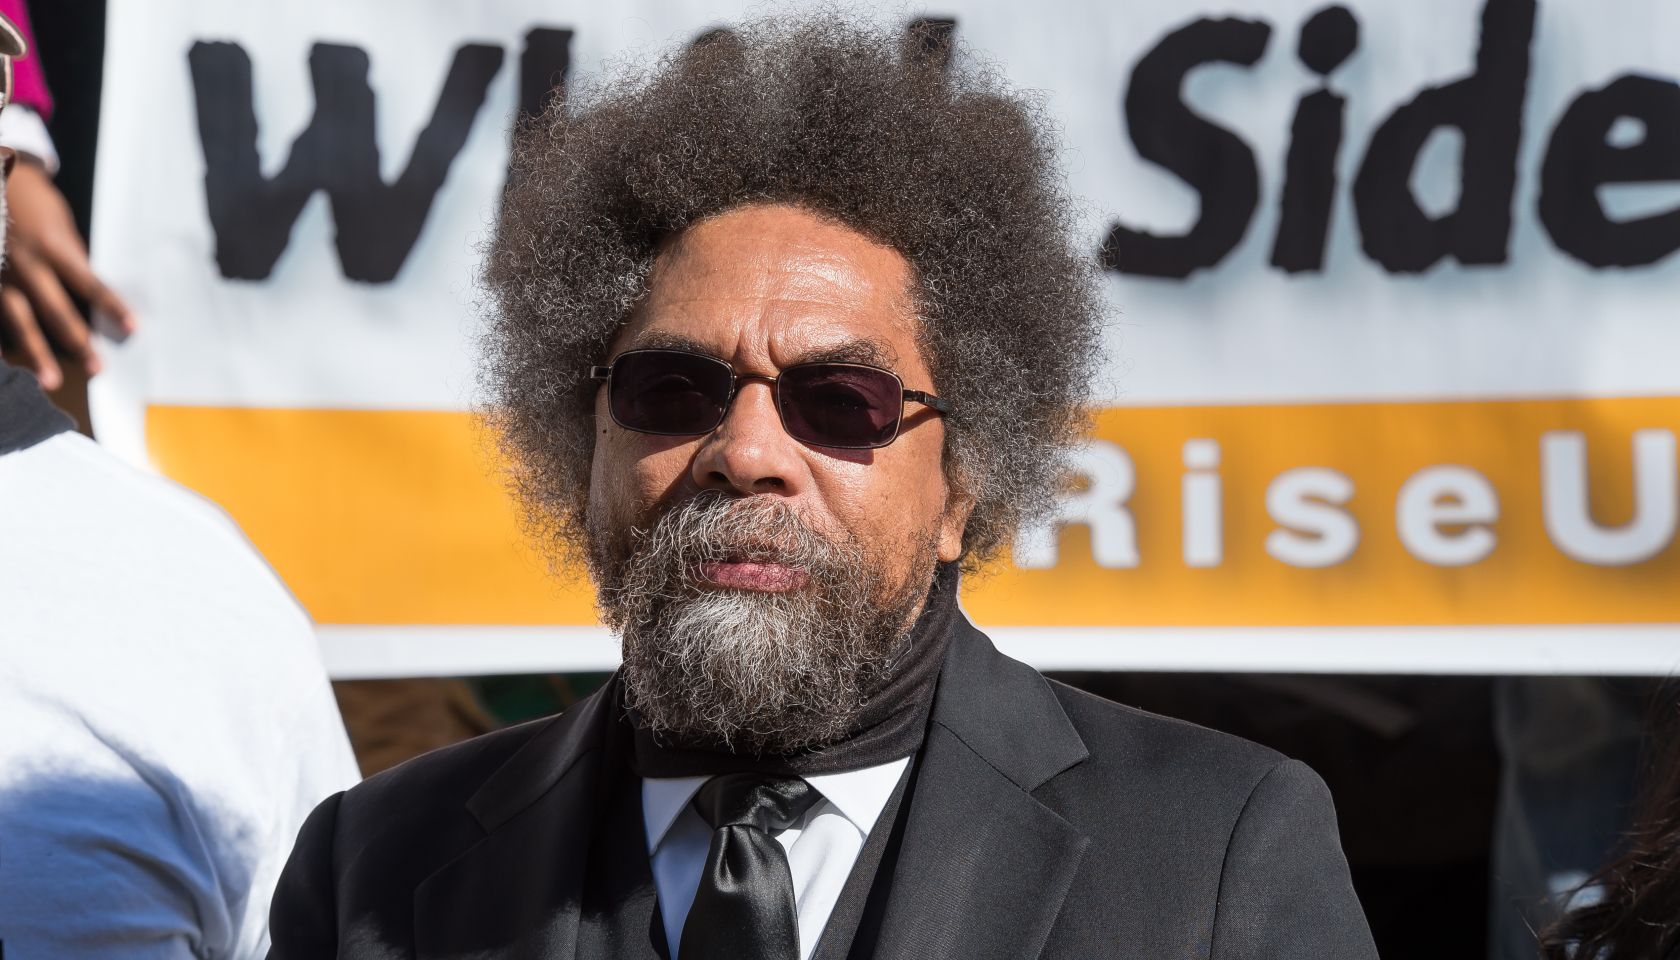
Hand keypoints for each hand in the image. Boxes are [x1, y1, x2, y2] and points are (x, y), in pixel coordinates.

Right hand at [0, 159, 135, 388]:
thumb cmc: (32, 201)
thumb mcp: (59, 223)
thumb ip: (70, 256)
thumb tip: (89, 291)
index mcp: (52, 246)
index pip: (89, 283)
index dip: (112, 306)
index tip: (132, 328)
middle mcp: (24, 263)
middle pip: (54, 310)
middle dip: (76, 342)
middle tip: (97, 369)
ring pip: (17, 320)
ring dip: (35, 353)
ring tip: (49, 381)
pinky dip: (1, 340)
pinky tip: (10, 362)